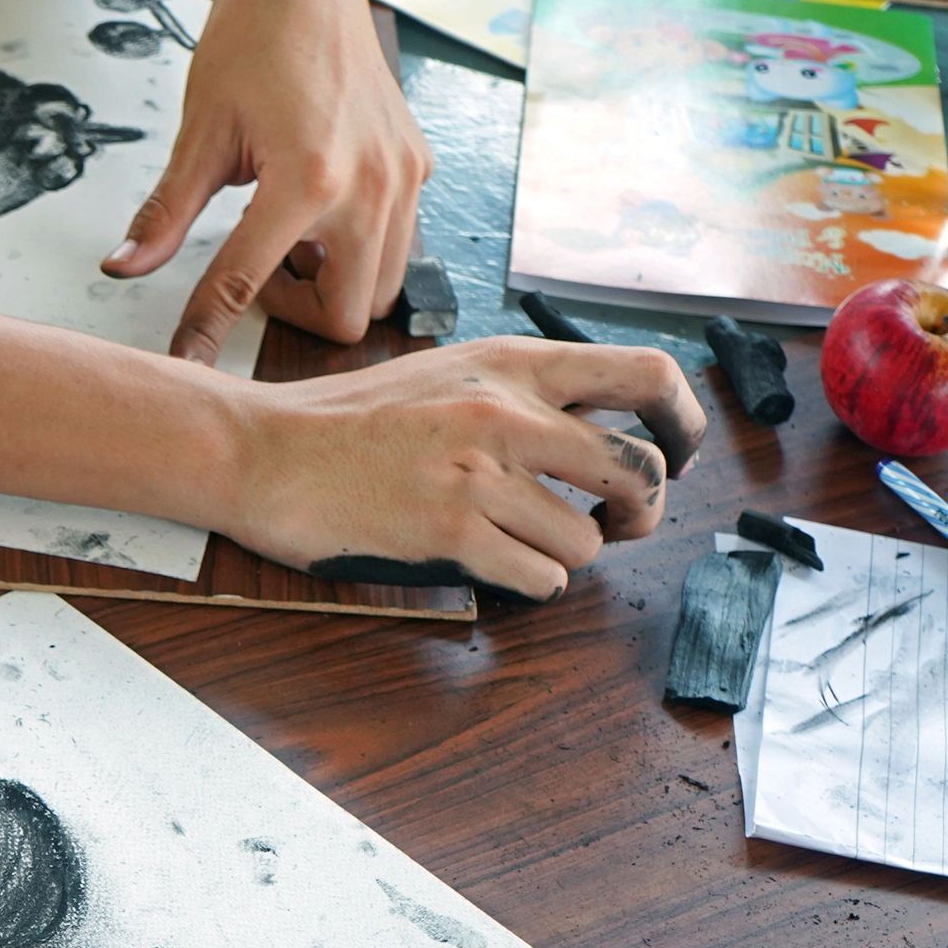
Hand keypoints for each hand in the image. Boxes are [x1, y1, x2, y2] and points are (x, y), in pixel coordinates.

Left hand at [102, 0, 430, 356]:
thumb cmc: (250, 45)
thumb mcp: (199, 134)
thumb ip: (166, 213)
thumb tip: (122, 266)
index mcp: (308, 179)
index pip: (245, 287)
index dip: (208, 331)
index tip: (187, 361)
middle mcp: (371, 185)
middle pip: (345, 316)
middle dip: (296, 314)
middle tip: (256, 272)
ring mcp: (404, 177)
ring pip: (381, 289)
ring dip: (332, 286)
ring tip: (286, 239)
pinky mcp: (418, 167)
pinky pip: (398, 244)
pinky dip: (357, 252)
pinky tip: (318, 216)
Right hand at [211, 337, 705, 598]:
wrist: (263, 452)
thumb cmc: (345, 421)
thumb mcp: (445, 375)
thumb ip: (517, 394)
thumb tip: (591, 434)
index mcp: (510, 365)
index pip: (646, 376)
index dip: (684, 422)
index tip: (678, 452)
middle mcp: (507, 413)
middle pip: (637, 471)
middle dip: (642, 511)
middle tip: (620, 524)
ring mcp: (480, 475)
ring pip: (587, 539)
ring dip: (566, 555)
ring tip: (520, 546)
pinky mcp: (452, 534)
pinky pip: (540, 578)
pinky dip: (528, 583)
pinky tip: (492, 566)